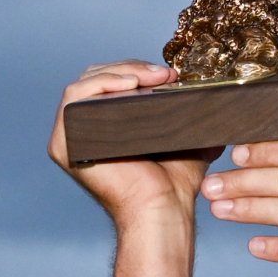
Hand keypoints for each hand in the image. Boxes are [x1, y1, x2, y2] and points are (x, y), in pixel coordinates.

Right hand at [48, 60, 223, 226]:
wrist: (163, 208)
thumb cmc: (174, 186)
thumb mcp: (184, 141)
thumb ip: (191, 122)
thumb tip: (214, 104)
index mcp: (102, 129)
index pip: (109, 83)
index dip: (137, 70)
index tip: (169, 75)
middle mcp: (81, 131)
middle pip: (96, 78)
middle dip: (132, 68)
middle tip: (164, 75)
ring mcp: (69, 137)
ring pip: (87, 83)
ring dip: (121, 72)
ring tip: (152, 78)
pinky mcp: (63, 144)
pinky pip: (74, 98)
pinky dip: (100, 83)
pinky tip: (130, 84)